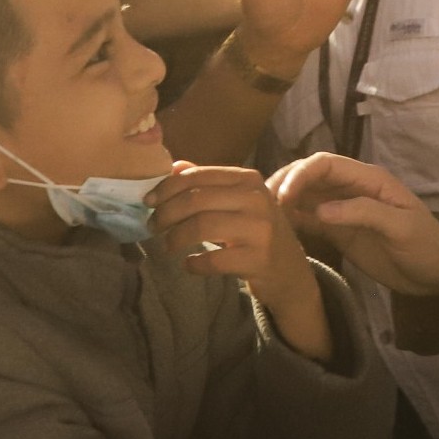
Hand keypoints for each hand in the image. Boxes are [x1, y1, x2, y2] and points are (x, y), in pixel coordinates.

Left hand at [150, 163, 331, 360]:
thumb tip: (173, 167)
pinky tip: (188, 264)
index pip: (198, 177)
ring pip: (202, 226)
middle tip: (152, 226)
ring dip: (175, 237)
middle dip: (166, 213)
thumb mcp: (238, 201)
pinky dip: (194, 263)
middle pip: (196, 200)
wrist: (290, 271)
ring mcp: (260, 230)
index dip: (167, 188)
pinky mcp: (258, 259)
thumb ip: (208, 183)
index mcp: (249, 180)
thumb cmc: (257, 232)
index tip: (148, 202)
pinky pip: (214, 260)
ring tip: (167, 246)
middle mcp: (257, 199)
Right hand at [269, 152, 438, 295]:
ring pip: (304, 195)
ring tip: (261, 215)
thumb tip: (321, 209)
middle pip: (309, 175)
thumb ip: (364, 213)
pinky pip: (308, 219)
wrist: (437, 276)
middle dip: (284, 183)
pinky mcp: (337, 231)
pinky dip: (290, 220)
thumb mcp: (402, 228)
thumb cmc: (426, 247)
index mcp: (368, 179)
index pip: (325, 164)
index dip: (300, 174)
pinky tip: (273, 228)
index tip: (282, 194)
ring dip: (282, 200)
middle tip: (262, 204)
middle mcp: (351, 189)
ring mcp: (342, 209)